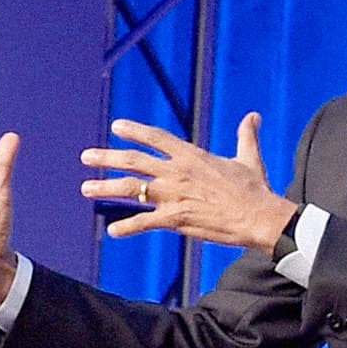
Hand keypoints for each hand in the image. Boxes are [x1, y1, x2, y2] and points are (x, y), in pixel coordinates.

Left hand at [79, 114, 295, 251]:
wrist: (260, 217)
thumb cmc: (256, 189)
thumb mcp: (249, 158)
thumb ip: (246, 135)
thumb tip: (254, 116)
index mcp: (191, 156)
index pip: (156, 138)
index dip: (134, 131)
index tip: (116, 126)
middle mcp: (177, 172)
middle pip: (134, 161)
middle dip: (107, 157)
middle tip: (86, 156)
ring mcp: (174, 195)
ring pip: (132, 189)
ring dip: (106, 188)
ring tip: (86, 188)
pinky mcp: (176, 219)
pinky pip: (145, 222)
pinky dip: (128, 227)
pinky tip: (113, 231)